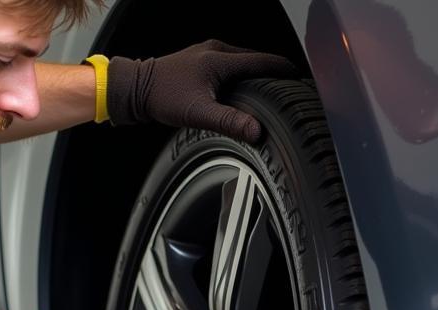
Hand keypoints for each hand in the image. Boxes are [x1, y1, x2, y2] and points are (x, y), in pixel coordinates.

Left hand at [107, 41, 296, 141]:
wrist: (136, 88)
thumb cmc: (163, 97)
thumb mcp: (199, 113)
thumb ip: (230, 122)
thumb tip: (257, 131)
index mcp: (220, 59)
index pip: (263, 62)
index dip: (284, 71)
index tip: (300, 80)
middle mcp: (216, 50)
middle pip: (256, 61)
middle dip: (273, 75)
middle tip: (290, 91)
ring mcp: (208, 53)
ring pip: (243, 63)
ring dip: (258, 76)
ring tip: (272, 93)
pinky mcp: (202, 60)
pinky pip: (231, 66)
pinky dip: (243, 77)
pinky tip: (245, 92)